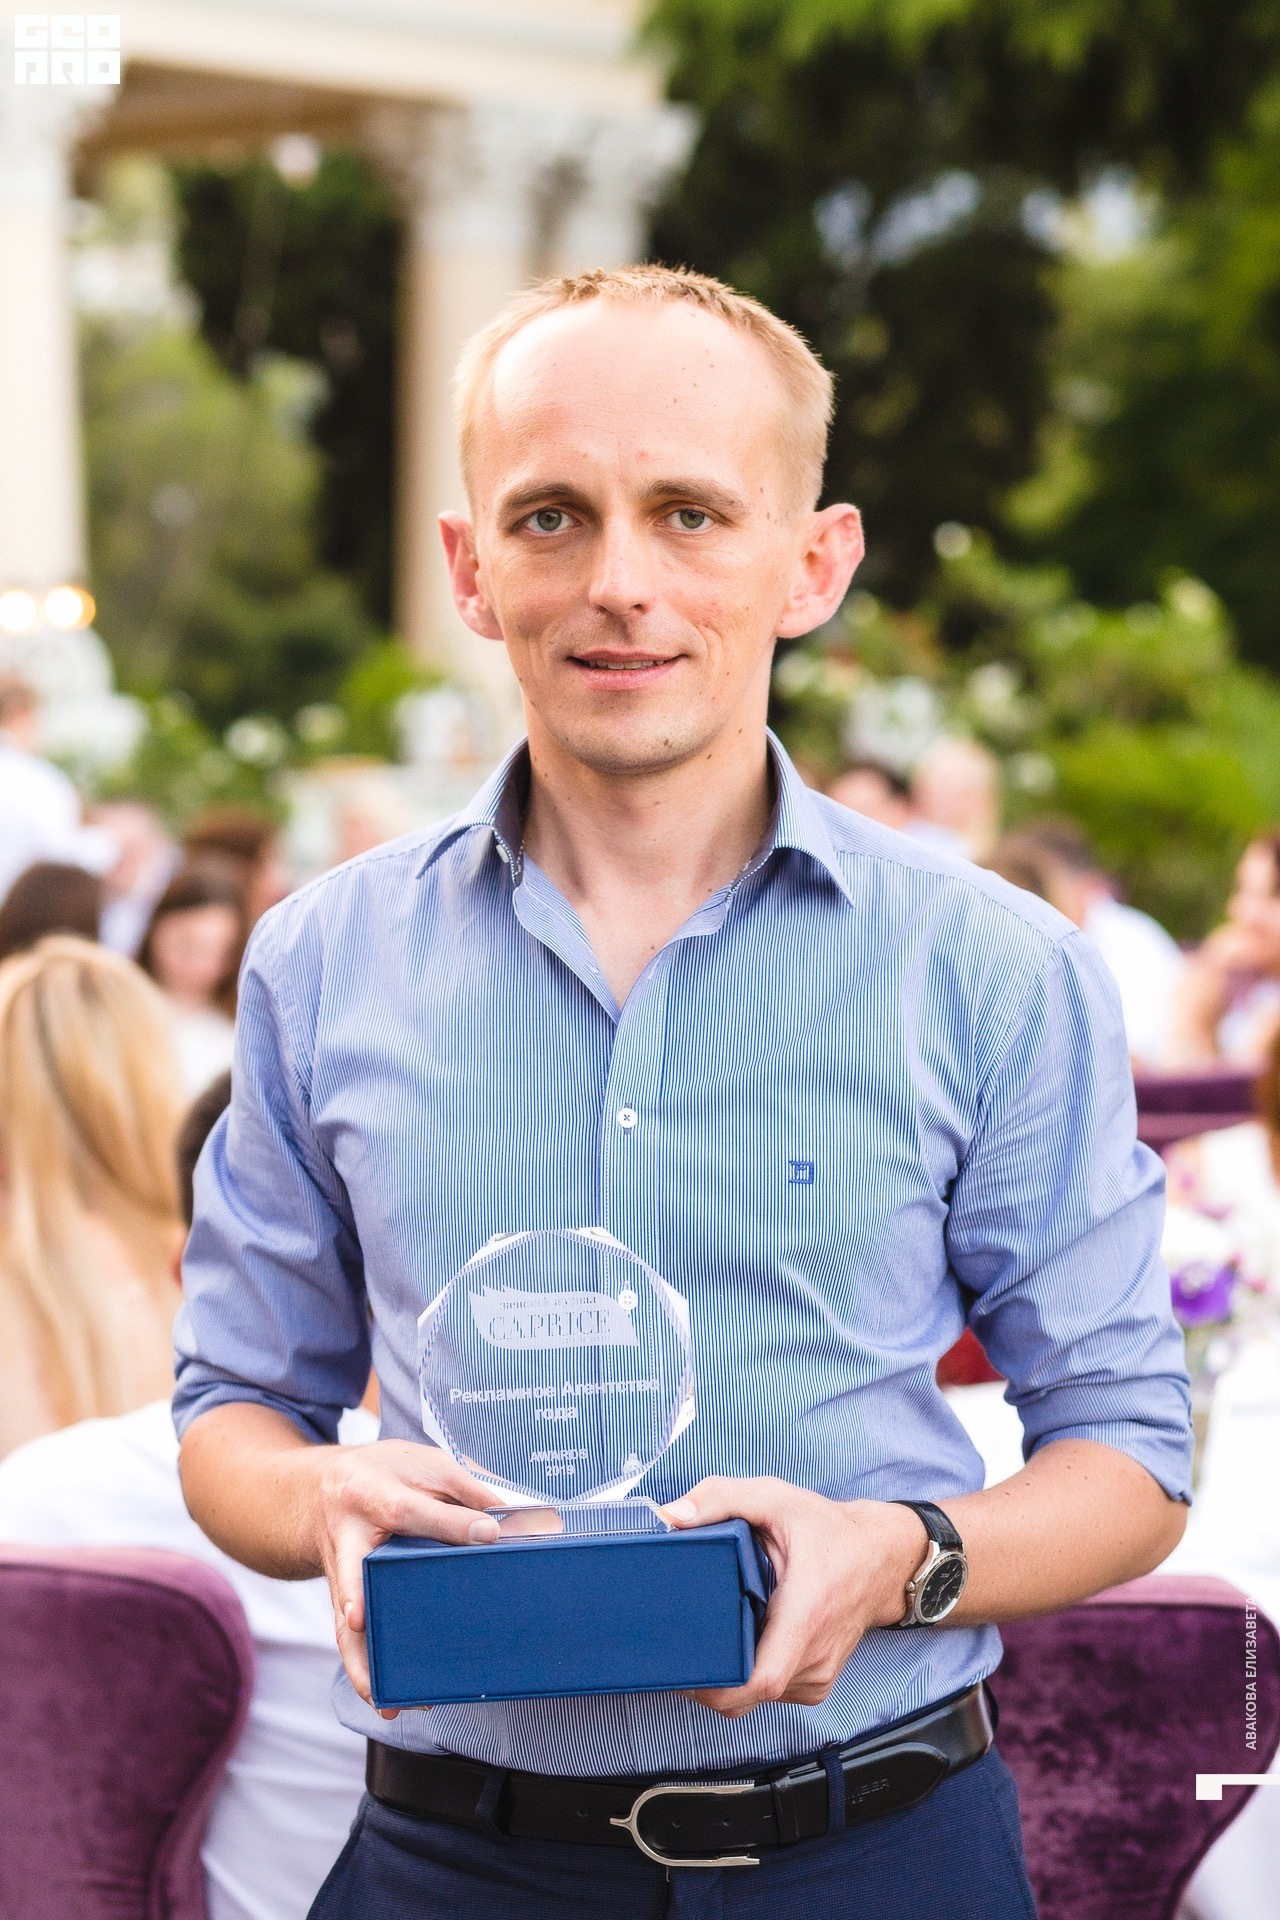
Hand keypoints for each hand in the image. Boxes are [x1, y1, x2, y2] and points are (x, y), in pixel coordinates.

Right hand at [312, 1439, 499, 1716]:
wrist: (318, 1490)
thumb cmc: (385, 1475)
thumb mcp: (423, 1465)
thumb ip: (463, 1489)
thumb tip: (510, 1520)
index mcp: (370, 1491)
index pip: (407, 1510)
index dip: (449, 1521)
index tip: (490, 1534)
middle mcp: (347, 1536)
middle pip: (356, 1566)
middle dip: (359, 1594)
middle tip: (360, 1620)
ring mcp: (341, 1573)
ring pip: (345, 1619)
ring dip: (363, 1658)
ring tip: (384, 1695)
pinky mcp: (342, 1600)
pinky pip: (348, 1639)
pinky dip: (363, 1669)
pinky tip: (384, 1699)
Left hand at [662, 1477, 926, 1717]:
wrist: (881, 1557)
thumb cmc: (829, 1531)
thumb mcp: (774, 1498)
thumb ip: (720, 1499)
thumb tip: (671, 1517)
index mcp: (806, 1613)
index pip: (761, 1679)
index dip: (716, 1687)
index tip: (684, 1669)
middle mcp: (815, 1654)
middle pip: (748, 1695)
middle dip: (708, 1679)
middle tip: (679, 1649)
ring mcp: (818, 1674)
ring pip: (757, 1698)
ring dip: (730, 1675)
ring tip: (714, 1637)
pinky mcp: (817, 1682)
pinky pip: (772, 1692)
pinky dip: (750, 1674)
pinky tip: (743, 1642)